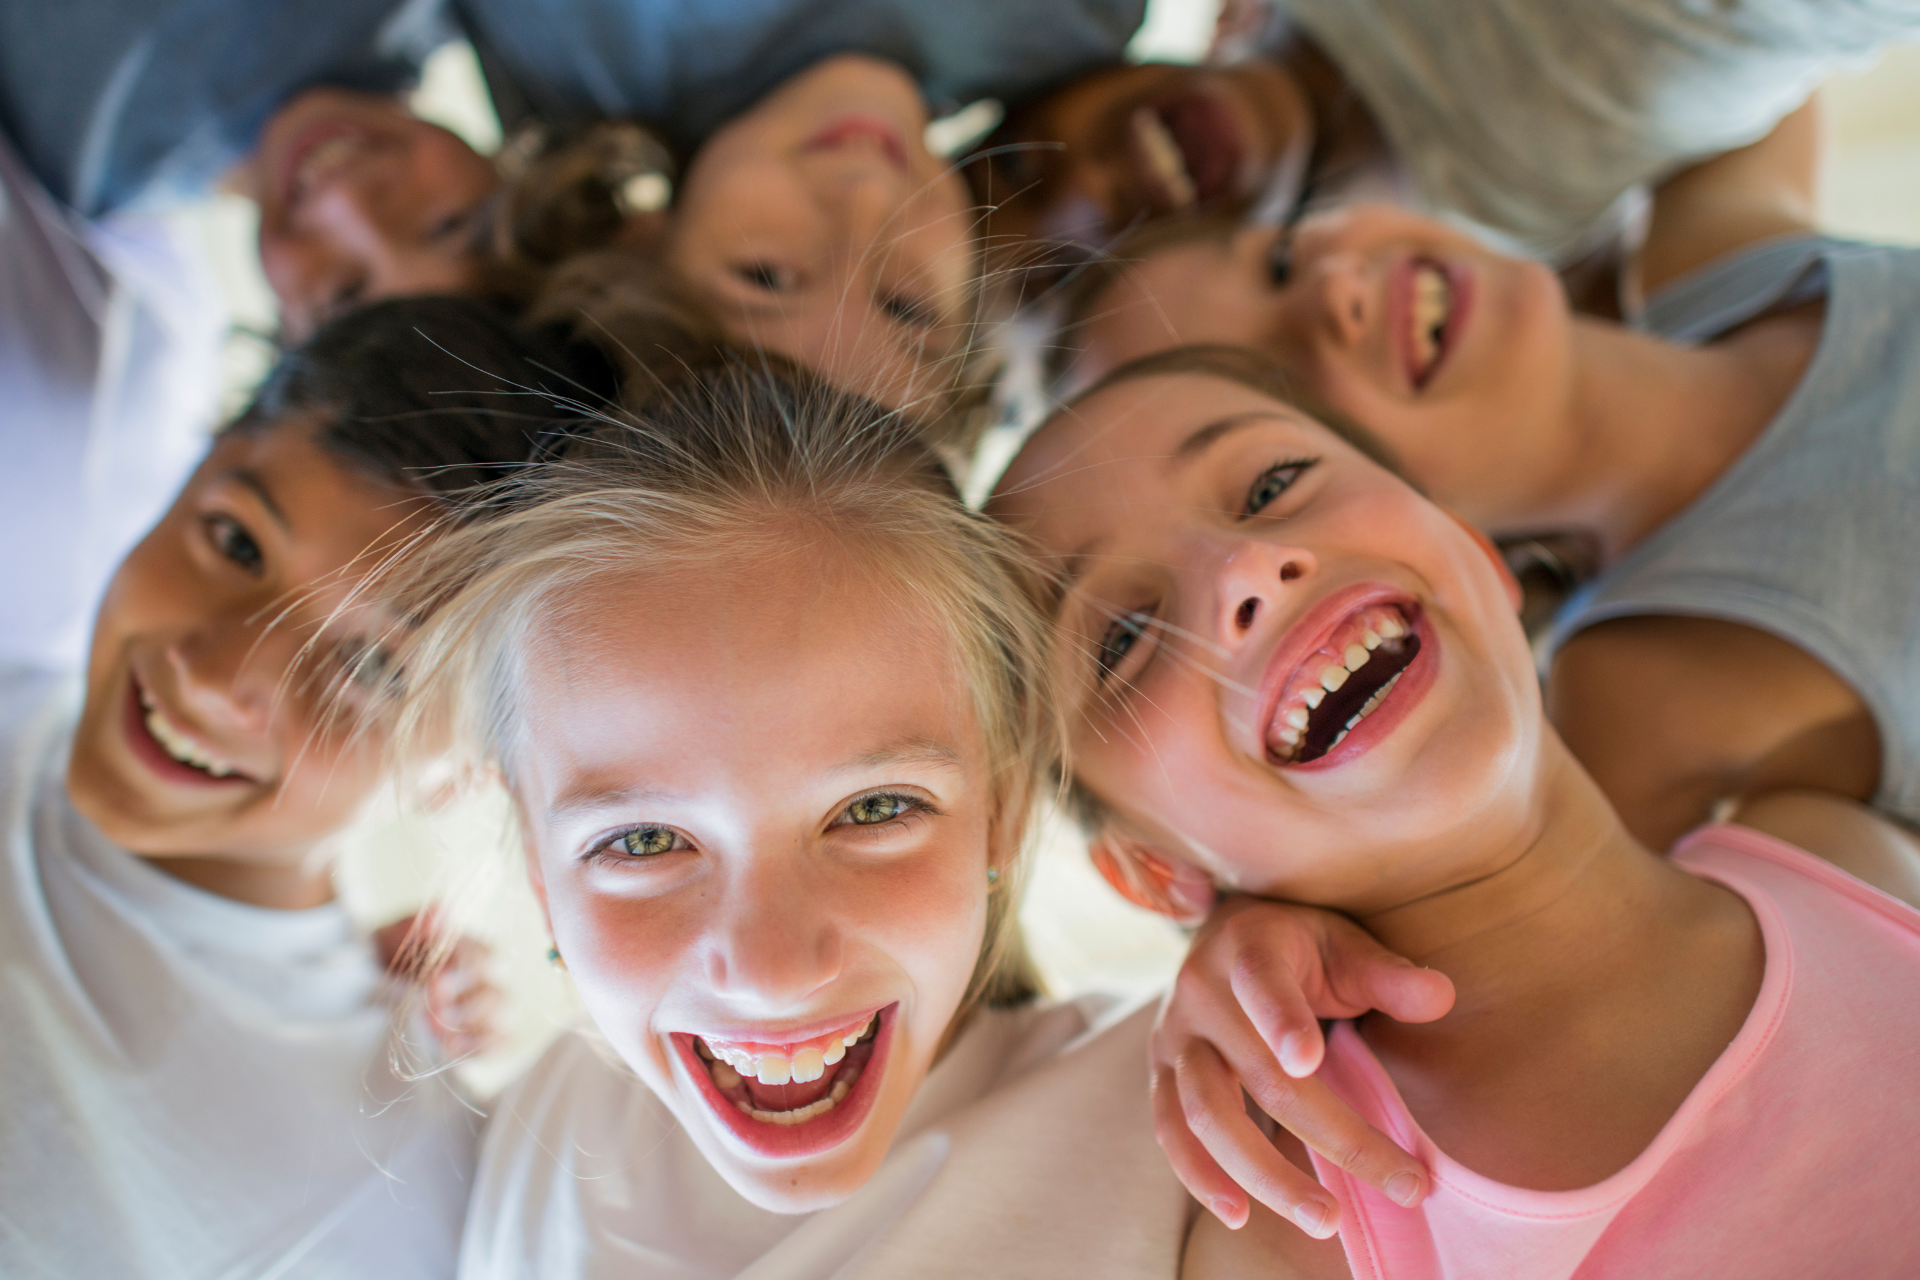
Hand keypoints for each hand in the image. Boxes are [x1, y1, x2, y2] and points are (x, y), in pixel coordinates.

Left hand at [373, 908, 503, 1060]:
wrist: (370, 987)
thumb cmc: (389, 957)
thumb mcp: (394, 936)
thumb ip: (416, 925)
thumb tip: (441, 912)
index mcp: (469, 951)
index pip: (486, 957)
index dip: (464, 970)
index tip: (432, 978)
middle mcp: (484, 981)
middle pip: (497, 993)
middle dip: (465, 1004)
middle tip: (433, 1008)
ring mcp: (484, 1012)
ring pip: (500, 1019)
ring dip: (470, 1027)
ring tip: (436, 1030)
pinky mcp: (480, 1038)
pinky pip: (499, 1042)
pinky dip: (481, 1046)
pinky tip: (450, 1047)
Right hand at [1152, 895, 1454, 1236]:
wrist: (1223, 936)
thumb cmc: (1297, 946)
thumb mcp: (1342, 945)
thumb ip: (1385, 974)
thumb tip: (1440, 997)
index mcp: (1248, 949)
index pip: (1261, 983)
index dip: (1281, 1020)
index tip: (1310, 1061)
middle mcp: (1201, 994)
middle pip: (1260, 1075)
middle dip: (1335, 1136)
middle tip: (1404, 1183)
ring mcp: (1175, 1037)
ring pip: (1208, 1115)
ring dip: (1266, 1174)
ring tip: (1325, 1218)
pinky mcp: (1161, 1074)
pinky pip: (1170, 1131)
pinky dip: (1198, 1175)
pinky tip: (1240, 1214)